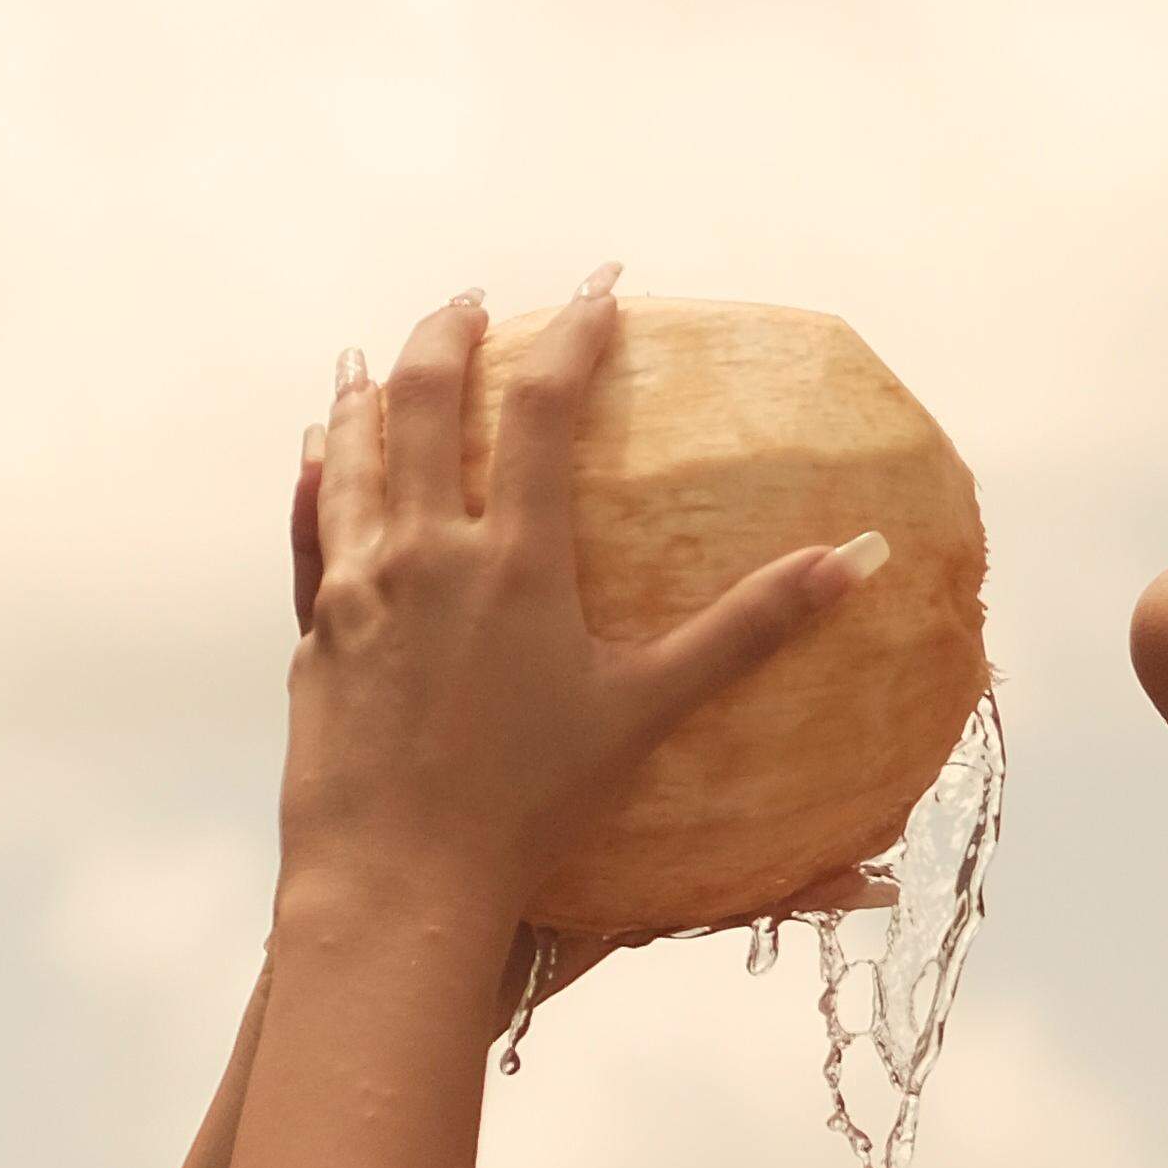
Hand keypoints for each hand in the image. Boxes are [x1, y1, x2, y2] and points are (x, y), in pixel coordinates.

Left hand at [278, 267, 882, 955]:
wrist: (399, 880)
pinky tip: (313, 456)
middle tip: (474, 299)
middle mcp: (425, 551)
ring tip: (373, 355)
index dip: (575, 331)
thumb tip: (859, 560)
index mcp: (515, 559)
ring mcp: (357, 587)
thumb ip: (752, 628)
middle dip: (452, 333)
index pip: (546, 405)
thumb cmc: (535, 805)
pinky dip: (315, 476)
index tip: (603, 286)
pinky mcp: (313, 631)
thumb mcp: (651, 709)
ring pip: (351, 453)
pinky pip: (308, 527)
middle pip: (427, 400)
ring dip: (368, 391)